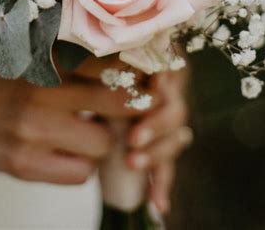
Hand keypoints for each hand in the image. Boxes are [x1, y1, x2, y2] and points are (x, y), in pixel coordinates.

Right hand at [0, 63, 138, 184]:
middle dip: (132, 105)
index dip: (138, 70)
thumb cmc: (2, 75)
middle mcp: (41, 89)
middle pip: (119, 101)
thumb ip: (75, 52)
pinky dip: (83, 165)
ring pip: (104, 142)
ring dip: (104, 139)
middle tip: (130, 103)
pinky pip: (81, 174)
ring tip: (87, 128)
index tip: (149, 73)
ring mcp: (32, 130)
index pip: (113, 62)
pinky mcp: (24, 164)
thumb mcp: (33, 49)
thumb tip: (135, 61)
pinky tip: (68, 150)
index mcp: (47, 54)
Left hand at [74, 57, 189, 213]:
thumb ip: (109, 66)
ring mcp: (168, 121)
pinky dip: (161, 184)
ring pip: (175, 138)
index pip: (170, 71)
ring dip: (156, 154)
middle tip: (134, 138)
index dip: (165, 76)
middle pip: (175, 108)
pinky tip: (158, 203)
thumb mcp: (102, 68)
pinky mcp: (162, 147)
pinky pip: (167, 166)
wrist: (90, 95)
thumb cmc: (97, 75)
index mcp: (156, 66)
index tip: (155, 83)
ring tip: (132, 163)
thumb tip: (102, 61)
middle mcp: (168, 92)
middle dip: (156, 125)